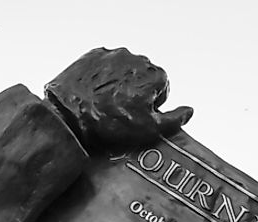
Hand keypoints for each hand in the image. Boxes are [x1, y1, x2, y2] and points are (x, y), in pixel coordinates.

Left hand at [45, 47, 192, 149]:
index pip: (161, 90)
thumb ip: (174, 120)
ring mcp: (113, 55)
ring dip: (117, 83)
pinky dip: (99, 77)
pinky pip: (101, 66)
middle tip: (119, 112)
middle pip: (142, 78)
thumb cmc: (108, 123)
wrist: (68, 115)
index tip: (136, 117)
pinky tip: (91, 94)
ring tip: (103, 104)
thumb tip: (189, 111)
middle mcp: (136, 59)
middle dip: (135, 93)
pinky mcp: (92, 56)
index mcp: (155, 74)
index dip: (150, 106)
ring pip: (122, 71)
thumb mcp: (148, 130)